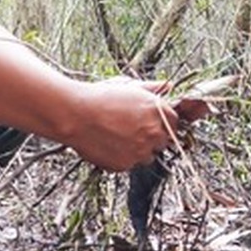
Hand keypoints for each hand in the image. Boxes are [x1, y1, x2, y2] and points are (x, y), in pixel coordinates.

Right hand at [63, 77, 178, 171]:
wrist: (75, 114)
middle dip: (153, 137)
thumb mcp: (129, 86)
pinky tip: (110, 144)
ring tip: (120, 136)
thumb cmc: (99, 98)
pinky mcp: (125, 164)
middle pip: (163, 141)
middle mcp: (152, 133)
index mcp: (157, 112)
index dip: (165, 123)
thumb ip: (152, 88)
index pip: (175, 123)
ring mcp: (140, 151)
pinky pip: (131, 163)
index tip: (156, 123)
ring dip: (140, 149)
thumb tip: (166, 86)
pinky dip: (124, 157)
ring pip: (148, 155)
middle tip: (134, 129)